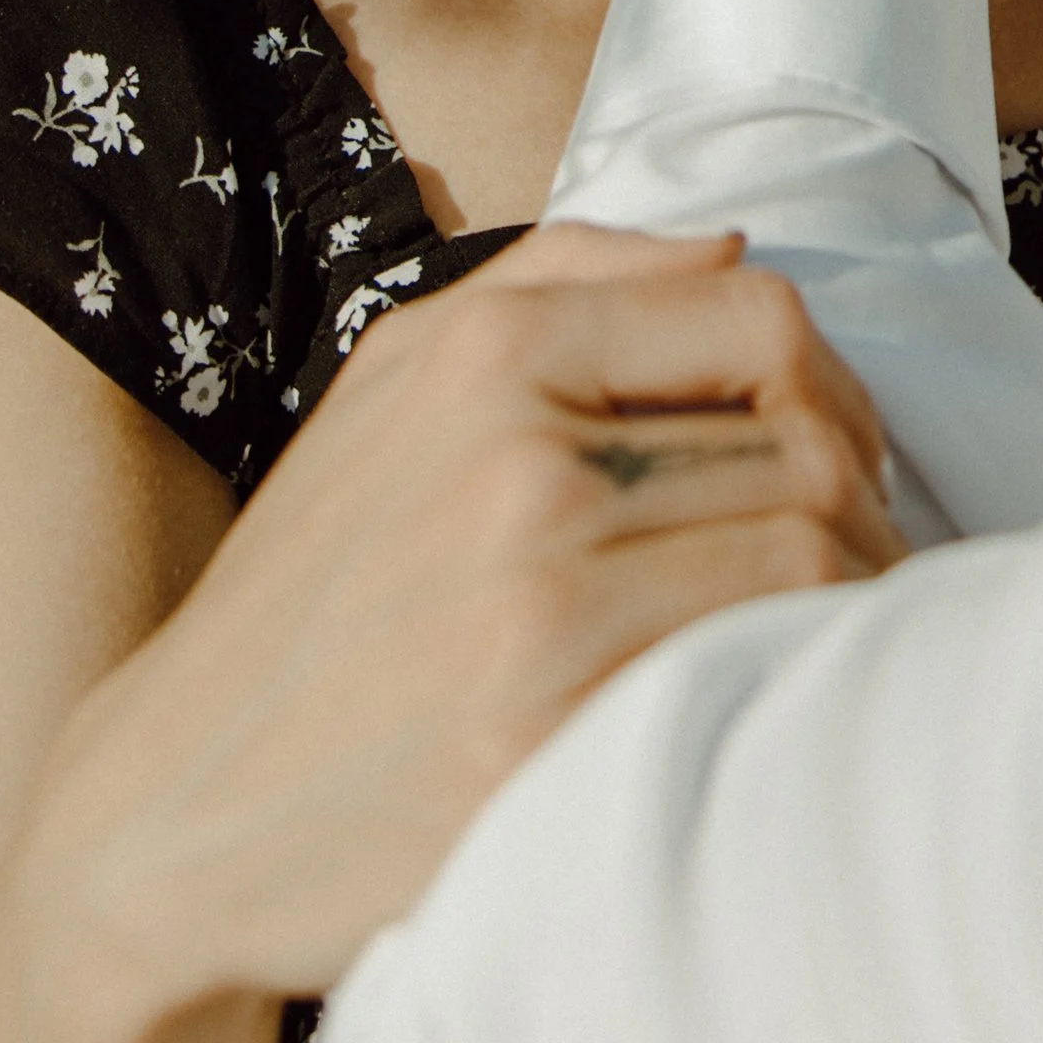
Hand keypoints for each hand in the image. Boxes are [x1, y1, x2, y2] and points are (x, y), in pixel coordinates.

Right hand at [0, 224, 901, 1042]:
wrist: (177, 795)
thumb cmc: (315, 577)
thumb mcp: (399, 371)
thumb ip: (565, 272)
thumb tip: (733, 247)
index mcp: (489, 354)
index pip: (763, 321)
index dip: (836, 385)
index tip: (839, 447)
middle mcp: (517, 467)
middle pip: (806, 452)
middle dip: (865, 502)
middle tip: (864, 553)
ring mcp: (533, 611)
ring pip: (806, 567)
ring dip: (855, 598)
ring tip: (836, 628)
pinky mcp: (543, 746)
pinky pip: (748, 681)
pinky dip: (793, 678)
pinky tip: (777, 693)